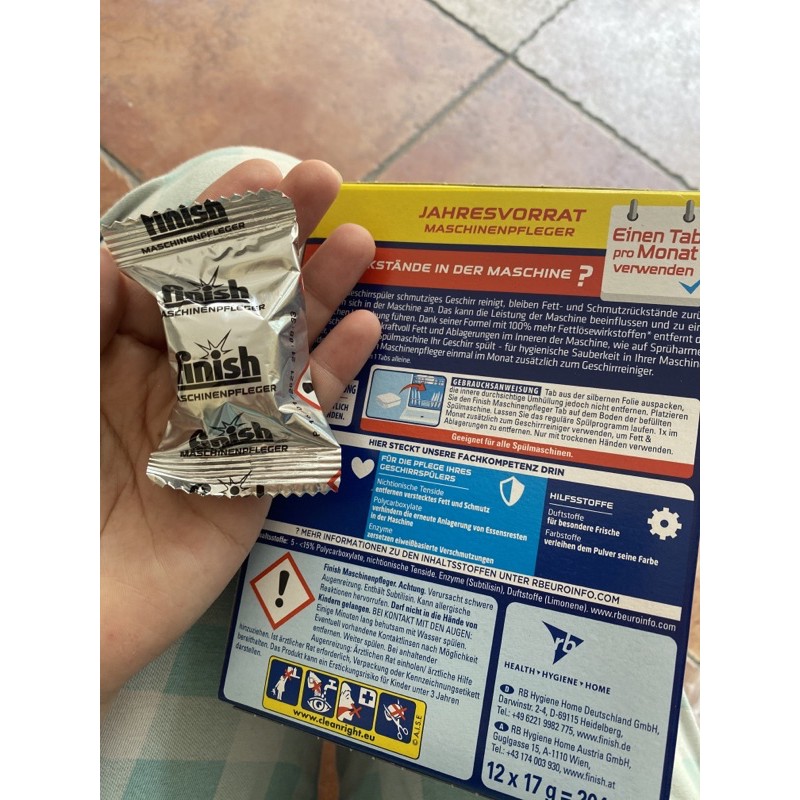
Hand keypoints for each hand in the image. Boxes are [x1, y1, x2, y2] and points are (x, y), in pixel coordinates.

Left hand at [100, 160, 379, 716]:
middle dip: (277, 241)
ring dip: (318, 296)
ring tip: (357, 240)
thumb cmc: (35, 488)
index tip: (254, 175)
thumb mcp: (45, 379)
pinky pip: (301, 421)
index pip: (175, 274)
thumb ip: (74, 314)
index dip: (214, 224)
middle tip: (322, 181)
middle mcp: (168, 385)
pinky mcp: (252, 482)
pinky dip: (335, 376)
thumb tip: (107, 249)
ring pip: (278, 350)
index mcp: (110, 355)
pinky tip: (368, 331)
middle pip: (235, 301)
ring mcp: (216, 430)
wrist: (48, 617)